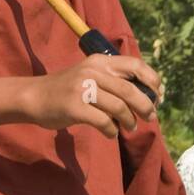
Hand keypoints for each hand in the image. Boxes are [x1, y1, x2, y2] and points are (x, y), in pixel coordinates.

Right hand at [23, 54, 160, 138]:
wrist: (34, 96)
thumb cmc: (68, 88)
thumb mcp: (90, 74)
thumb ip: (114, 80)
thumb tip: (149, 95)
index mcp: (100, 61)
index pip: (135, 65)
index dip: (152, 80)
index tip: (159, 95)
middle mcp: (92, 71)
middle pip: (130, 90)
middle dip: (146, 106)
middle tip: (150, 116)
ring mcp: (82, 88)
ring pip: (119, 107)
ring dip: (129, 121)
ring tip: (130, 127)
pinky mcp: (75, 107)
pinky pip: (104, 122)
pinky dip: (111, 131)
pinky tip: (110, 133)